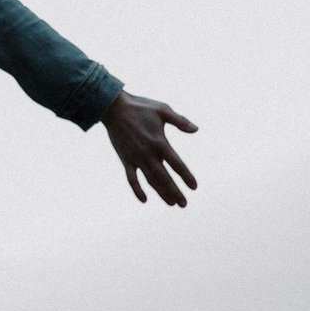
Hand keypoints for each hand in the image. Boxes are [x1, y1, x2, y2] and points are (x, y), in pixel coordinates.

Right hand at [103, 90, 197, 206]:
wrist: (113, 107)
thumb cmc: (140, 107)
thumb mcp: (162, 110)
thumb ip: (180, 121)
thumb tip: (196, 130)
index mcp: (160, 142)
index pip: (177, 164)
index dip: (186, 176)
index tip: (194, 187)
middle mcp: (149, 153)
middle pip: (165, 178)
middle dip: (175, 192)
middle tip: (183, 204)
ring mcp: (136, 158)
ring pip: (151, 180)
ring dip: (161, 193)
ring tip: (171, 203)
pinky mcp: (125, 159)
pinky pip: (131, 179)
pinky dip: (137, 190)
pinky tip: (144, 199)